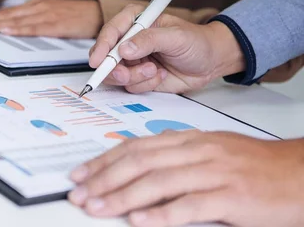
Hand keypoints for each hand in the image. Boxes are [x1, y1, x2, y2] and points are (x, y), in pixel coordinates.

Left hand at [0, 0, 102, 38]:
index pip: (8, 12)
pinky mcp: (55, 23)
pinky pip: (32, 27)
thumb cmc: (75, 16)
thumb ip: (33, 19)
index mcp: (35, 6)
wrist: (97, 14)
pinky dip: (18, 29)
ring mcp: (45, 14)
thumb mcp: (50, 14)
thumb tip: (15, 27)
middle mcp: (37, 7)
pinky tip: (6, 30)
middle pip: (8, 14)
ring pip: (16, 20)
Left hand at [68, 131, 303, 226]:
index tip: (80, 174)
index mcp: (190, 141)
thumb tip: (138, 171)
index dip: (104, 161)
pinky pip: (190, 205)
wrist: (300, 174)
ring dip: (122, 196)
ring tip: (97, 208)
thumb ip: (176, 159)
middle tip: (78, 194)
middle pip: (140, 162)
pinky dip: (161, 214)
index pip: (136, 147)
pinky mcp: (231, 197)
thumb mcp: (210, 154)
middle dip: (104, 178)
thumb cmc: (255, 167)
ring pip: (158, 182)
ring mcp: (214, 173)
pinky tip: (139, 221)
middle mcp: (197, 151)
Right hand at [89, 5, 244, 93]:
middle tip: (126, 75)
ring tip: (155, 71)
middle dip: (115, 68)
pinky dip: (145, 84)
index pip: (111, 31)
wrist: (211, 62)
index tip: (98, 60)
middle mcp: (130, 40)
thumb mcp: (176, 36)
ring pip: (117, 74)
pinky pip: (131, 86)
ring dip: (135, 77)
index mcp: (135, 20)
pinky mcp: (139, 76)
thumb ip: (149, 40)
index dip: (101, 46)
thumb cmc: (197, 42)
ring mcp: (133, 60)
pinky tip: (161, 76)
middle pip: (106, 56)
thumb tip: (124, 48)